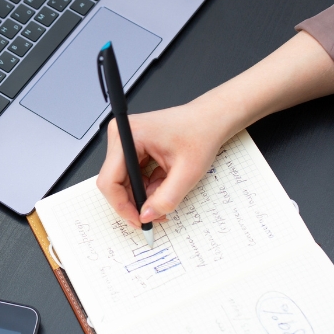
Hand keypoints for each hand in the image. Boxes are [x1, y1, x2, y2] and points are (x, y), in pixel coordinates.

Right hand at [95, 31, 333, 227]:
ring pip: (127, 185)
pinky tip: (170, 194)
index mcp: (126, 132)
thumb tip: (153, 218)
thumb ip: (169, 196)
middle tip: (156, 222)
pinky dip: (153, 192)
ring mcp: (132, 143)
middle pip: (114, 185)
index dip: (122, 207)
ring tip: (169, 204)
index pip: (108, 180)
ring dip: (146, 199)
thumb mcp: (190, 167)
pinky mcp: (143, 149)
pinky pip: (140, 180)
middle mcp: (123, 135)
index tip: (141, 223)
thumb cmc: (208, 126)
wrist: (226, 110)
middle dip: (134, 205)